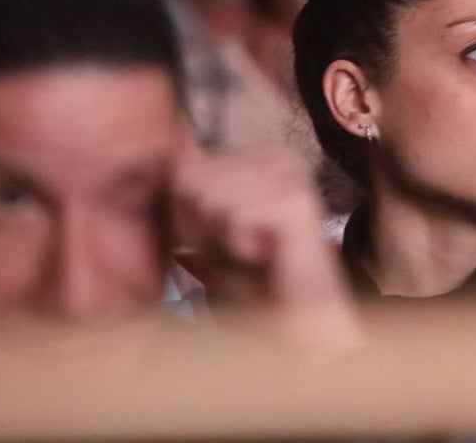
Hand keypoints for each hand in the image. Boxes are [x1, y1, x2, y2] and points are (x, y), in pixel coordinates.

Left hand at [169, 138, 359, 347]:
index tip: (224, 240)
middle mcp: (280, 157)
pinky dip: (237, 247)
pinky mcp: (297, 203)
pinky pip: (233, 216)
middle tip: (238, 253)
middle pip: (191, 179)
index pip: (183, 168)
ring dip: (219, 240)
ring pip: (208, 197)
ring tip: (252, 256)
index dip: (187, 218)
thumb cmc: (248, 282)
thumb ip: (186, 190)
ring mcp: (292, 176)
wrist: (294, 329)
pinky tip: (265, 258)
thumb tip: (179, 147)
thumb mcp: (202, 230)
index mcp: (261, 156)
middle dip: (200, 227)